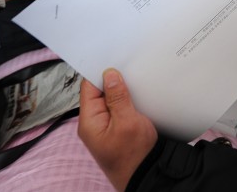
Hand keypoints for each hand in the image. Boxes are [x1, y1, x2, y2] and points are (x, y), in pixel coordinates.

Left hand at [78, 69, 157, 190]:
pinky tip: (138, 97)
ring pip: (111, 101)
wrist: (147, 175)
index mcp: (89, 121)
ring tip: (135, 83)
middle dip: (113, 81)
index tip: (113, 61)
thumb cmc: (135, 156)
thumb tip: (109, 75)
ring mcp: (106, 127)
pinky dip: (127, 102)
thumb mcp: (127, 122)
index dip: (99, 73)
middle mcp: (94, 123)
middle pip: (99, 93)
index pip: (88, 88)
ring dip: (122, 92)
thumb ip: (117, 97)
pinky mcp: (117, 129)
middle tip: (128, 69)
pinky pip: (118, 109)